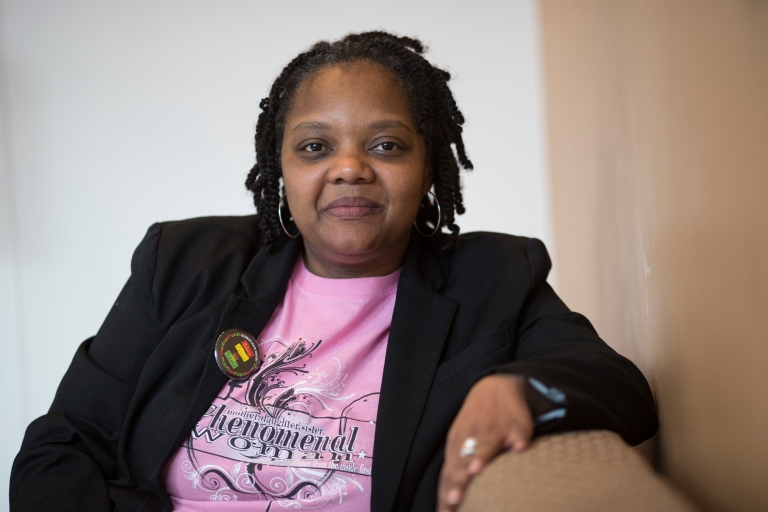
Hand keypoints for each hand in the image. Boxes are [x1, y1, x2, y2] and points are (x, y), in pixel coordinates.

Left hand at [437, 374, 533, 511]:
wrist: (494, 387)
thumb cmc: (474, 427)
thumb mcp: (460, 447)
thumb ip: (454, 475)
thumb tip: (444, 508)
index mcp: (456, 447)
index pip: (449, 473)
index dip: (446, 491)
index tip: (444, 511)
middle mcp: (472, 439)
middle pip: (463, 461)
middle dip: (459, 480)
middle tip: (454, 499)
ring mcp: (494, 429)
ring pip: (486, 444)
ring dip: (482, 457)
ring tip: (477, 470)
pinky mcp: (516, 423)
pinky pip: (518, 431)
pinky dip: (519, 439)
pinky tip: (520, 449)